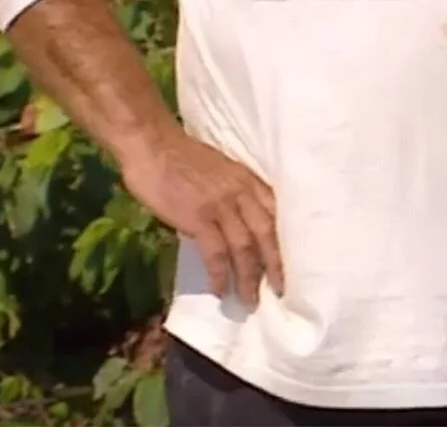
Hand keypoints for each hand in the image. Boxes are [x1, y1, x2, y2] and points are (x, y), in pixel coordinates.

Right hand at [118, 128, 282, 305]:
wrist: (153, 146)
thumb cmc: (180, 157)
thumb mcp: (220, 170)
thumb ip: (232, 193)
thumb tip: (235, 222)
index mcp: (249, 180)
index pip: (276, 212)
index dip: (286, 238)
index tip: (293, 259)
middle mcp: (242, 193)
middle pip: (268, 233)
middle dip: (276, 263)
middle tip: (281, 289)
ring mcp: (221, 206)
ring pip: (245, 247)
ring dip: (249, 276)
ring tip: (250, 299)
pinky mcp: (199, 218)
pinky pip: (216, 252)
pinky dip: (220, 273)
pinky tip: (220, 289)